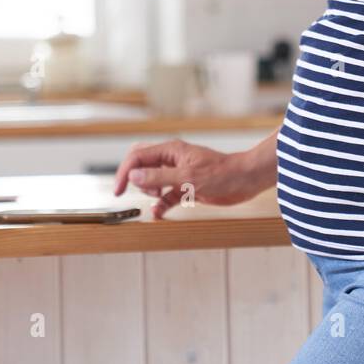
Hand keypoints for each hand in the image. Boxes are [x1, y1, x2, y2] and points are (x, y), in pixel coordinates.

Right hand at [113, 137, 273, 219]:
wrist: (245, 181)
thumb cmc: (221, 174)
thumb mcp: (187, 177)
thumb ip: (159, 176)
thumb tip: (133, 175)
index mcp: (170, 150)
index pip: (137, 157)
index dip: (124, 172)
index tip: (118, 190)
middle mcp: (172, 160)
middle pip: (142, 165)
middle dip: (136, 179)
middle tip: (140, 192)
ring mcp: (179, 174)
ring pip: (152, 181)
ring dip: (150, 192)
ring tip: (159, 198)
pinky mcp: (186, 188)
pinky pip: (166, 196)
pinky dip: (161, 204)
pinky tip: (159, 213)